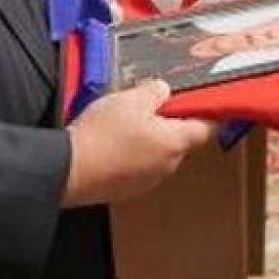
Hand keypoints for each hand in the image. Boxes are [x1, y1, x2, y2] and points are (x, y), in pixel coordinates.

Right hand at [62, 80, 214, 205]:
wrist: (67, 171)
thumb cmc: (102, 136)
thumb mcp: (130, 99)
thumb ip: (154, 91)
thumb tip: (163, 90)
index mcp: (175, 143)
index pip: (207, 128)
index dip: (210, 113)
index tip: (211, 103)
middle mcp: (167, 165)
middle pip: (180, 139)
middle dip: (170, 122)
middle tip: (151, 104)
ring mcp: (147, 180)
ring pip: (157, 152)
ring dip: (148, 138)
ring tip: (124, 122)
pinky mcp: (127, 188)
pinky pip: (138, 165)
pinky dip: (131, 153)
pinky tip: (112, 141)